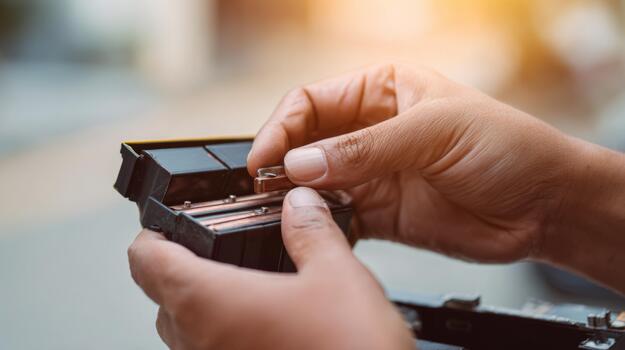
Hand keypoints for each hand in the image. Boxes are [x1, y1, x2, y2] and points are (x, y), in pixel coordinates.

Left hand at [128, 187, 413, 349]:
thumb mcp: (338, 276)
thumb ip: (311, 232)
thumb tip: (299, 203)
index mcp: (209, 303)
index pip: (145, 261)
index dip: (152, 233)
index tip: (168, 221)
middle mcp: (199, 343)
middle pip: (163, 296)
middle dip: (187, 266)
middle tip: (220, 247)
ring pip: (185, 331)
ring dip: (207, 304)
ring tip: (250, 284)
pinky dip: (227, 333)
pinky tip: (267, 324)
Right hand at [247, 64, 624, 291]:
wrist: (544, 205)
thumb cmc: (506, 147)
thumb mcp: (434, 132)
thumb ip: (366, 149)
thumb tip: (302, 163)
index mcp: (382, 92)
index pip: (312, 102)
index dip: (282, 127)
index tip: (265, 156)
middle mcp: (370, 131)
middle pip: (305, 143)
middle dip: (282, 162)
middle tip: (265, 185)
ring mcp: (373, 173)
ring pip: (315, 182)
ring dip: (297, 196)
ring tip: (285, 209)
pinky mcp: (381, 213)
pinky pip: (337, 217)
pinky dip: (321, 223)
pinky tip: (316, 227)